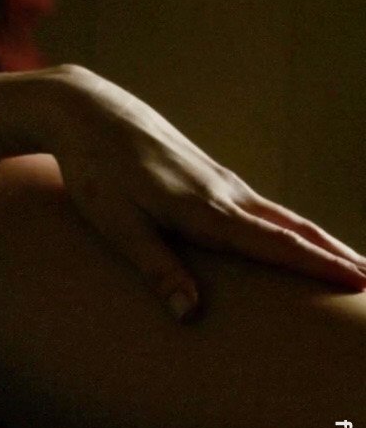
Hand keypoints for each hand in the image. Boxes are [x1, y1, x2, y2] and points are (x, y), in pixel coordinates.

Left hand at [41, 66, 365, 321]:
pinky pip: (265, 209)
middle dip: (337, 257)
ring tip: (356, 266)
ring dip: (323, 243)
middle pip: (295, 231)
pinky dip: (294, 228)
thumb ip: (155, 268)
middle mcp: (225, 195)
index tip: (361, 283)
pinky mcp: (211, 178)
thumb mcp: (115, 225)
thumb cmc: (95, 172)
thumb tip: (190, 314)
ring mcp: (222, 183)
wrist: (89, 112)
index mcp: (205, 211)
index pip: (276, 245)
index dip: (319, 267)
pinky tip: (302, 240)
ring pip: (284, 218)